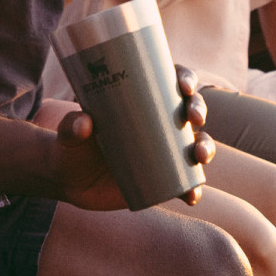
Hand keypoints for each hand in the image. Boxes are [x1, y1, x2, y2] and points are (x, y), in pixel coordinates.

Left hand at [50, 65, 214, 210]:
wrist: (70, 181)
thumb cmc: (72, 146)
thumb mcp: (69, 133)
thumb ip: (71, 126)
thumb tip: (84, 123)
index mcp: (142, 100)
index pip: (170, 81)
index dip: (185, 79)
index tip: (184, 86)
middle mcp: (159, 122)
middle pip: (190, 110)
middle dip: (199, 110)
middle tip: (194, 118)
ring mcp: (163, 151)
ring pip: (195, 144)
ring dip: (206, 148)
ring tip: (200, 156)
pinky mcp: (162, 179)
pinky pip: (185, 184)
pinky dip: (192, 190)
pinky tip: (192, 197)